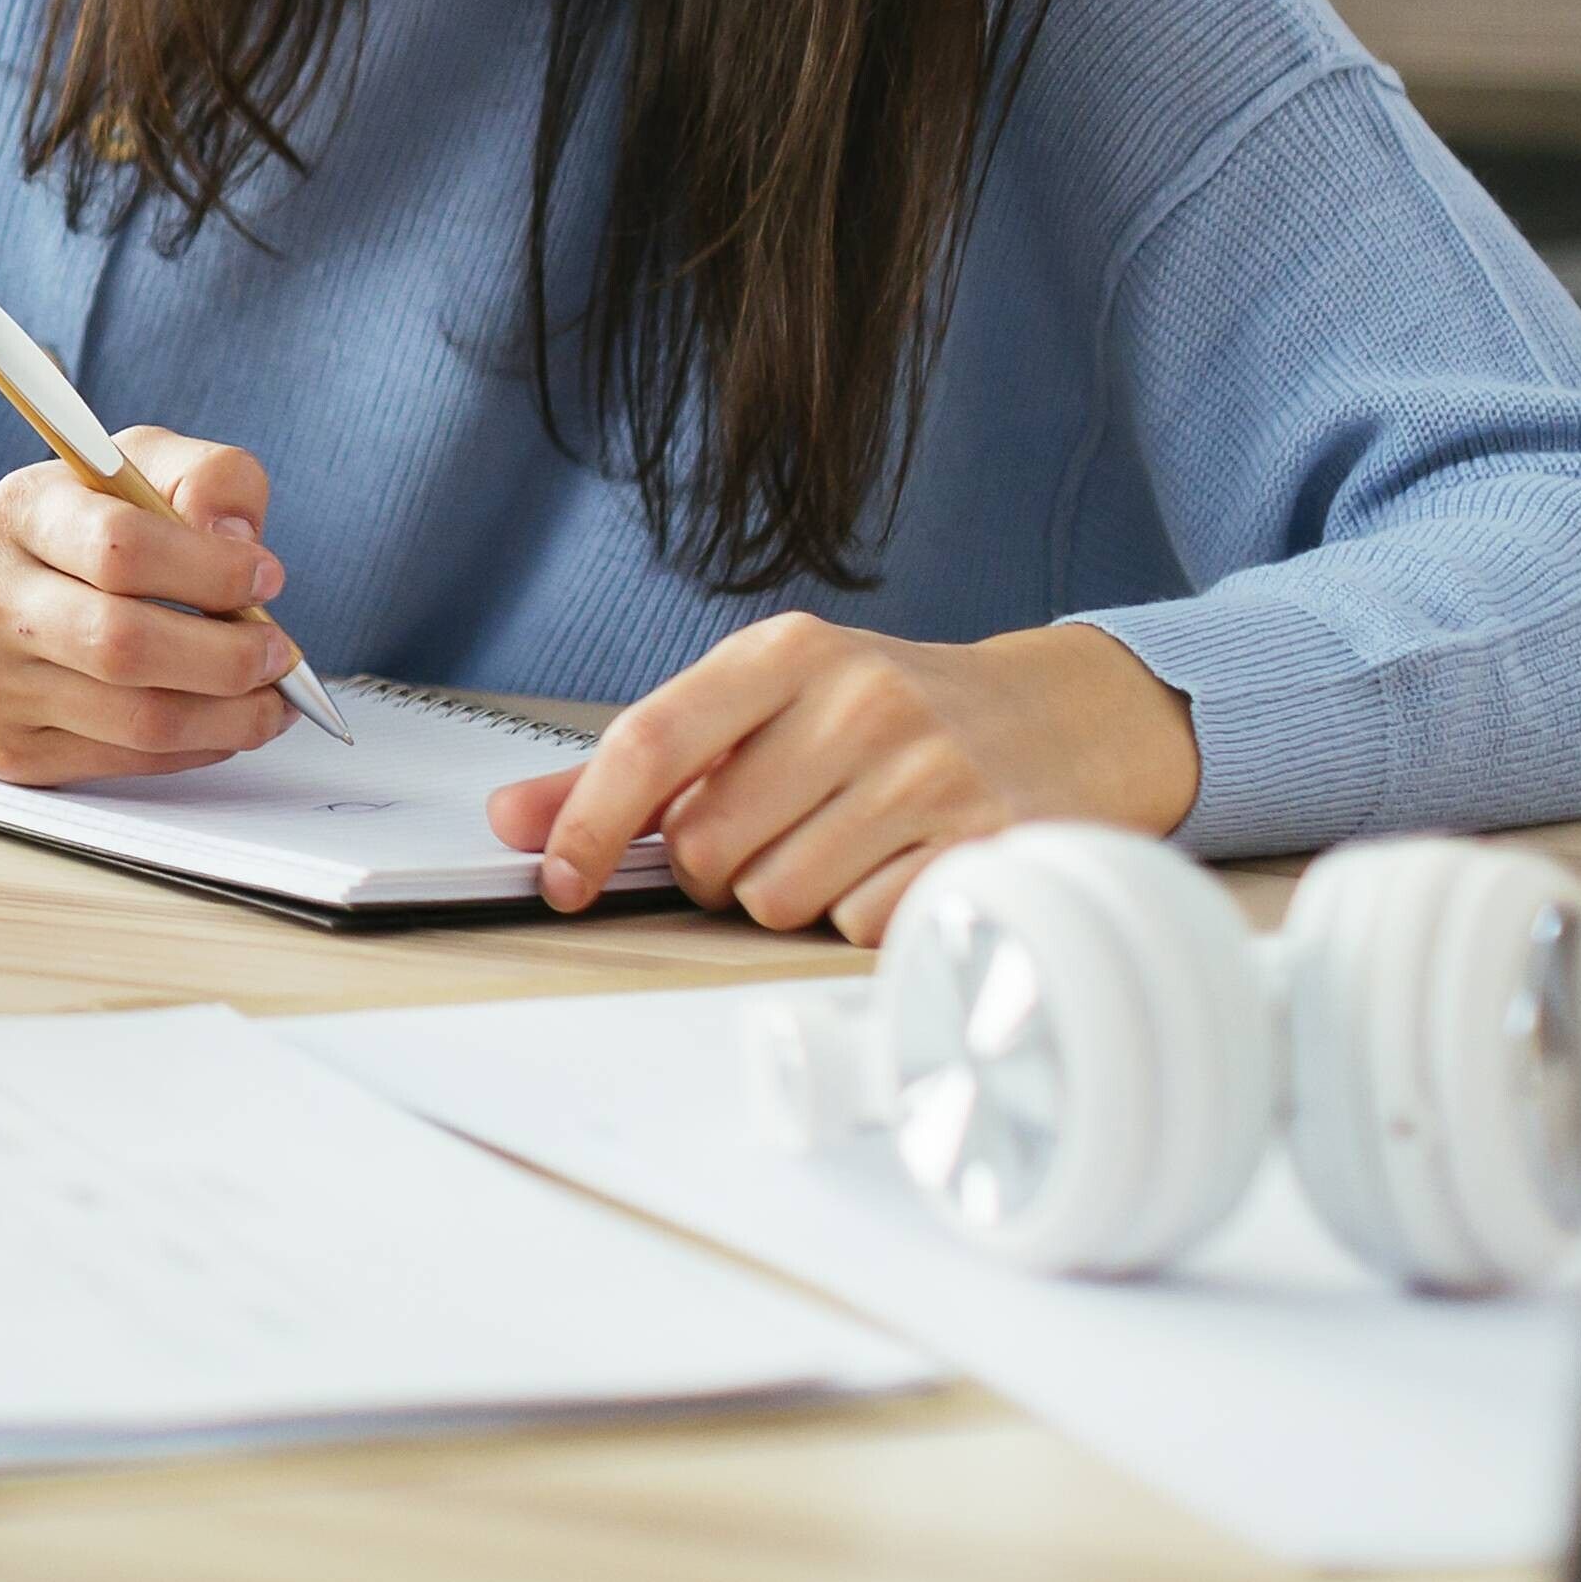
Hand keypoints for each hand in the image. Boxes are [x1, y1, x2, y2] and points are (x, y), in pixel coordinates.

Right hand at [0, 424, 305, 782]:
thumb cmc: (38, 534)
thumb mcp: (112, 468)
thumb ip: (203, 474)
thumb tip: (242, 544)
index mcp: (18, 514)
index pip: (121, 547)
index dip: (211, 570)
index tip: (266, 575)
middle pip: (128, 645)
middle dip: (231, 657)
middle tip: (279, 653)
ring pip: (138, 720)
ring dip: (231, 717)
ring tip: (268, 699)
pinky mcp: (5, 753)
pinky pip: (125, 763)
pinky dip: (195, 749)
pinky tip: (220, 724)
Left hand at [490, 615, 1203, 943]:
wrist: (1067, 716)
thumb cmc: (890, 715)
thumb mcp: (768, 705)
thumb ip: (640, 764)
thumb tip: (513, 818)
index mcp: (786, 653)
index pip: (652, 741)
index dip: (590, 821)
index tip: (558, 877)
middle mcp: (859, 700)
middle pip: (710, 847)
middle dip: (721, 866)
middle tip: (778, 831)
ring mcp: (930, 772)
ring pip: (779, 899)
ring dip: (793, 896)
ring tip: (847, 843)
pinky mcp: (987, 845)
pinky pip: (861, 929)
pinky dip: (864, 918)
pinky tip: (901, 868)